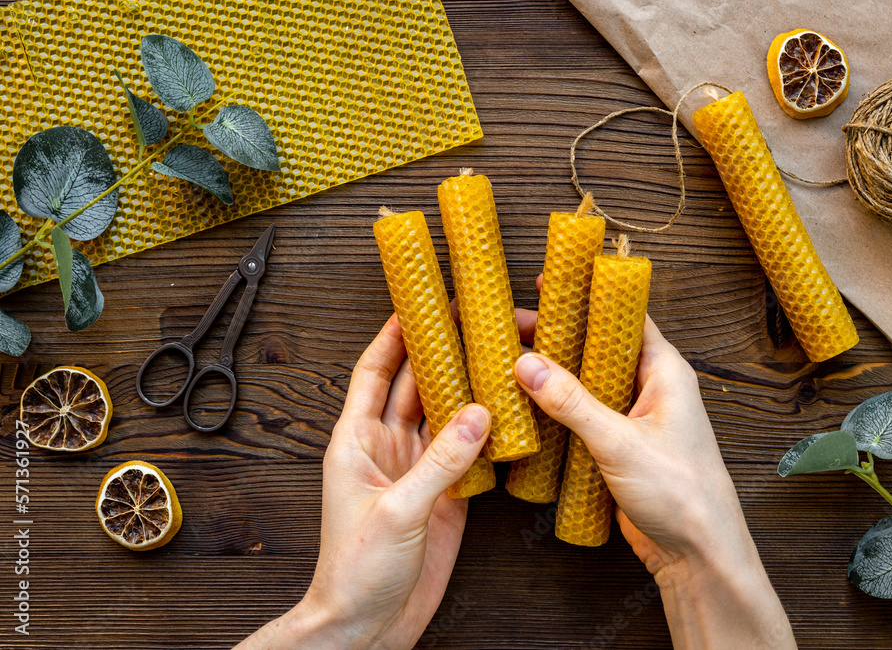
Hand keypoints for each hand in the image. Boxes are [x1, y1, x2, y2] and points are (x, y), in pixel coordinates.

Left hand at [237, 316, 490, 649]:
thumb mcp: (396, 511)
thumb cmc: (355, 571)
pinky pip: (467, 453)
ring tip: (495, 356)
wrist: (367, 625)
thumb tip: (479, 414)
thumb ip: (439, 462)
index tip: (416, 303)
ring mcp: (417, 471)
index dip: (393, 336)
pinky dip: (486, 432)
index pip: (374, 373)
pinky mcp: (444, 496)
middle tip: (472, 322)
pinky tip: (506, 413)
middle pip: (416, 386)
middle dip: (442, 352)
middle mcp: (386, 449)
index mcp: (356, 442)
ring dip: (467, 388)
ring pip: (445, 415)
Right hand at [513, 311, 795, 648]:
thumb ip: (573, 403)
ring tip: (509, 360)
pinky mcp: (619, 446)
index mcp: (664, 372)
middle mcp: (650, 388)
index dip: (587, 296)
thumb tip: (528, 364)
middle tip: (513, 325)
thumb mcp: (621, 443)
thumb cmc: (682, 494)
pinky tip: (525, 408)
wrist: (697, 554)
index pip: (623, 317)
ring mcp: (633, 418)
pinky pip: (583, 416)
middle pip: (597, 348)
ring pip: (587, 384)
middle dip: (558, 336)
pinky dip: (557, 410)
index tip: (549, 282)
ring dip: (553, 375)